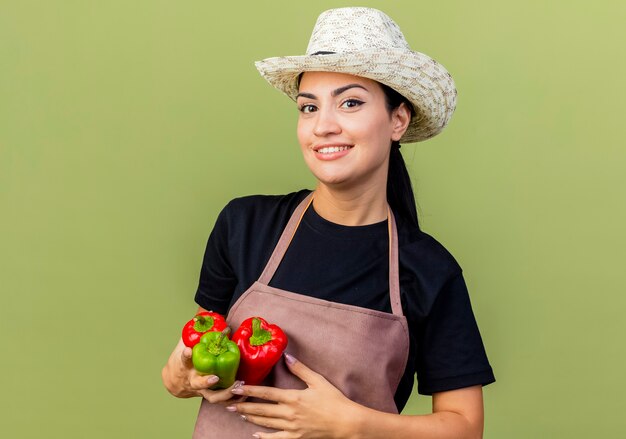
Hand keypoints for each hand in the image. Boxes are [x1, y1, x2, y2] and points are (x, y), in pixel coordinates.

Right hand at [161, 338, 242, 403]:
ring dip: (225, 393)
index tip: (188, 351)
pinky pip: (223, 401)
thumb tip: (210, 312)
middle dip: (206, 382)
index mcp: (185, 367)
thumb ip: (197, 331)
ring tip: (236, 385)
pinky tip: (244, 394)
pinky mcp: (211, 395)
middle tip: (215, 377)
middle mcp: (193, 381)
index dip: (185, 356)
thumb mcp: (185, 344)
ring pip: (212, 397)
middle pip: (198, 384)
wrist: (176, 381)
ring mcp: (202, 391)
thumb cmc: (184, 360)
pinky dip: (233, 399)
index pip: (183, 361)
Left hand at [227, 354, 360, 438]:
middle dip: (244, 406)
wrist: (346, 423)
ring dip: (251, 418)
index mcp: (293, 397)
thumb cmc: (334, 400)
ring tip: (239, 414)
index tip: (237, 387)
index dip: (249, 390)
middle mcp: (289, 413)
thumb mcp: (318, 381)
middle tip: (228, 404)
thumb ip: (300, 369)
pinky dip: (265, 437)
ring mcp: (292, 427)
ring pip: (266, 423)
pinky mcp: (296, 437)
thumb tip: (287, 356)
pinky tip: (256, 435)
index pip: (266, 393)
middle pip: (262, 409)